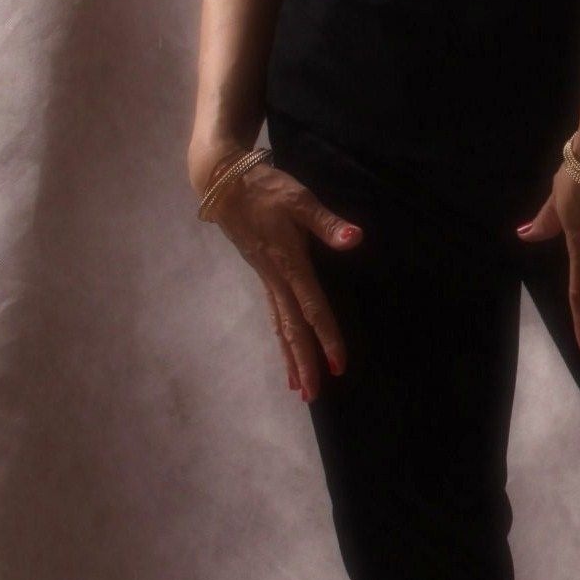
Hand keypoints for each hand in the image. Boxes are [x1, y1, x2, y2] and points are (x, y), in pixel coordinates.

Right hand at [203, 160, 363, 401]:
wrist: (224, 183)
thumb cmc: (265, 189)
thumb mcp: (299, 199)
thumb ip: (327, 223)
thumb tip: (355, 239)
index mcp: (289, 263)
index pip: (312, 308)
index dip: (327, 337)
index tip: (339, 365)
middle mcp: (276, 278)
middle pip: (291, 328)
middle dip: (304, 361)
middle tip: (314, 396)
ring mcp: (265, 278)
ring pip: (280, 325)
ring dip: (290, 356)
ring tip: (300, 388)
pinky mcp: (261, 273)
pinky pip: (273, 313)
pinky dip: (281, 335)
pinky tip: (286, 347)